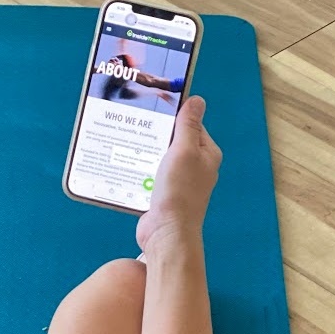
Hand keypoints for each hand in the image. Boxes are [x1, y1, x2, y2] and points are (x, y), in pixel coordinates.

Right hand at [137, 96, 221, 251]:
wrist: (166, 233)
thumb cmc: (179, 191)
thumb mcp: (184, 150)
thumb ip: (189, 125)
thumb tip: (197, 100)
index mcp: (207, 154)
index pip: (192, 125)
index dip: (175, 115)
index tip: (155, 107)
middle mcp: (196, 167)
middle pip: (175, 141)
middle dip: (157, 134)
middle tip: (136, 123)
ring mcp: (180, 182)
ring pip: (161, 158)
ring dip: (146, 152)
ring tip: (128, 141)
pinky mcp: (164, 195)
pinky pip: (151, 174)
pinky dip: (141, 169)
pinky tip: (127, 164)